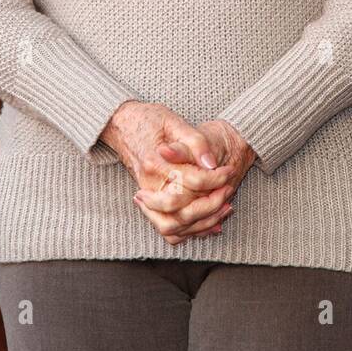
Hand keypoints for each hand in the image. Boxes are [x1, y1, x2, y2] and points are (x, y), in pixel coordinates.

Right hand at [100, 101, 238, 244]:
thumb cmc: (149, 120)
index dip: (216, 178)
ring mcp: (148, 196)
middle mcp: (149, 184)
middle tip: (229, 189)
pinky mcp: (149, 202)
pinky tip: (209, 222)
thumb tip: (211, 163)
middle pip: (182, 211)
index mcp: (155, 162)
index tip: (229, 170)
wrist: (123, 124)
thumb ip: (194, 142)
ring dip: (202, 223)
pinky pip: (166, 227)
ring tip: (224, 207)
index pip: (192, 181)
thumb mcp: (174, 121)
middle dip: (212, 205)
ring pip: (173, 226)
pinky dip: (188, 230)